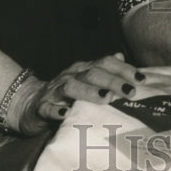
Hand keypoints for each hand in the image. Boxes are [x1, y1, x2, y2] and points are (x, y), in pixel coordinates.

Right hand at [12, 52, 141, 133]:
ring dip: (89, 92)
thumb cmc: (65, 94)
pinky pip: (47, 108)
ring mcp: (55, 90)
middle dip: (112, 81)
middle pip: (92, 73)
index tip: (141, 79)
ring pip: (72, 87)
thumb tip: (121, 56)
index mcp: (83, 69)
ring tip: (105, 98)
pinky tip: (65, 114)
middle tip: (129, 92)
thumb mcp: (85, 79)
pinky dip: (56, 110)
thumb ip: (103, 70)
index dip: (123, 69)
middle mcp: (71, 75)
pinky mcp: (41, 107)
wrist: (29, 103)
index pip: (105, 63)